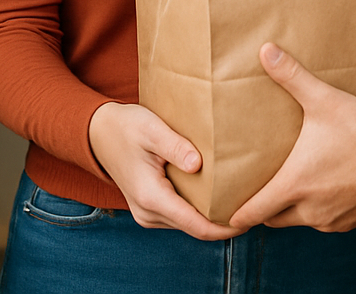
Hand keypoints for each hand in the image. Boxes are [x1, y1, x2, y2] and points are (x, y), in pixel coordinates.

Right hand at [87, 101, 242, 239]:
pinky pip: (181, 216)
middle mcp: (148, 213)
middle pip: (196, 229)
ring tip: (243, 200)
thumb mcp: (152, 129)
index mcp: (151, 197)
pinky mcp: (150, 208)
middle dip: (226, 223)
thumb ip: (175, 146)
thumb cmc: (126, 127)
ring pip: (189, 225)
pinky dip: (201, 211)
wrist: (98, 133)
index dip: (226, 227)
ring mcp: (148, 214)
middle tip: (257, 207)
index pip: (196, 225)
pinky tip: (220, 195)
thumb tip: (197, 164)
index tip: (252, 218)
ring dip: (214, 218)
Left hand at [229, 44, 355, 231]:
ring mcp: (329, 221)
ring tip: (294, 183)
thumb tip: (266, 51)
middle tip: (257, 189)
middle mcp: (307, 210)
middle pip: (271, 220)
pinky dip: (319, 208)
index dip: (232, 215)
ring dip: (293, 206)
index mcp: (293, 186)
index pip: (249, 214)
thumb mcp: (325, 102)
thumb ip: (293, 77)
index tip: (222, 214)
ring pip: (298, 220)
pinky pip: (324, 220)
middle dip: (262, 207)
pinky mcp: (348, 223)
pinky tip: (328, 186)